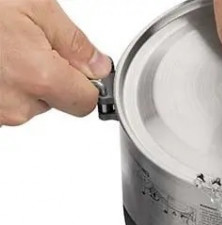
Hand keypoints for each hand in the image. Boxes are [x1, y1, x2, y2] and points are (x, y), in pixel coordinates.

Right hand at [0, 0, 110, 125]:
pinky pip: (6, 101)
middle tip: (28, 42)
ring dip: (25, 78)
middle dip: (53, 76)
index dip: (87, 84)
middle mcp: (15, 104)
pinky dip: (4, 82)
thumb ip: (74, 43)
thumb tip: (98, 66)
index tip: (82, 69)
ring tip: (2, 46)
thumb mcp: (35, 5)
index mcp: (38, 78)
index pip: (85, 103)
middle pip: (56, 101)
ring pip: (29, 101)